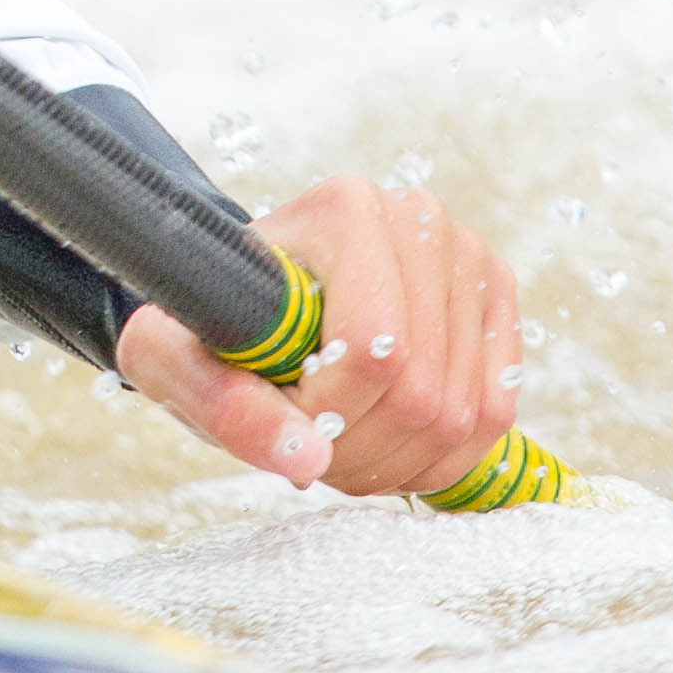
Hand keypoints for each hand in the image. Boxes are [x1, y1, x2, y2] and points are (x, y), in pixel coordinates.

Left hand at [114, 176, 527, 500]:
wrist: (254, 298)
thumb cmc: (211, 324)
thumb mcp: (176, 358)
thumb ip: (223, 406)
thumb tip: (305, 462)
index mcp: (346, 210)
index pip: (374, 349)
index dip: (330, 415)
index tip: (282, 421)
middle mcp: (420, 220)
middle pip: (424, 391)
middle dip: (360, 450)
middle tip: (308, 450)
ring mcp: (470, 260)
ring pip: (465, 415)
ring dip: (398, 462)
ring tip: (338, 446)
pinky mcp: (496, 303)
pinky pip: (495, 416)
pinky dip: (441, 457)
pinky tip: (386, 446)